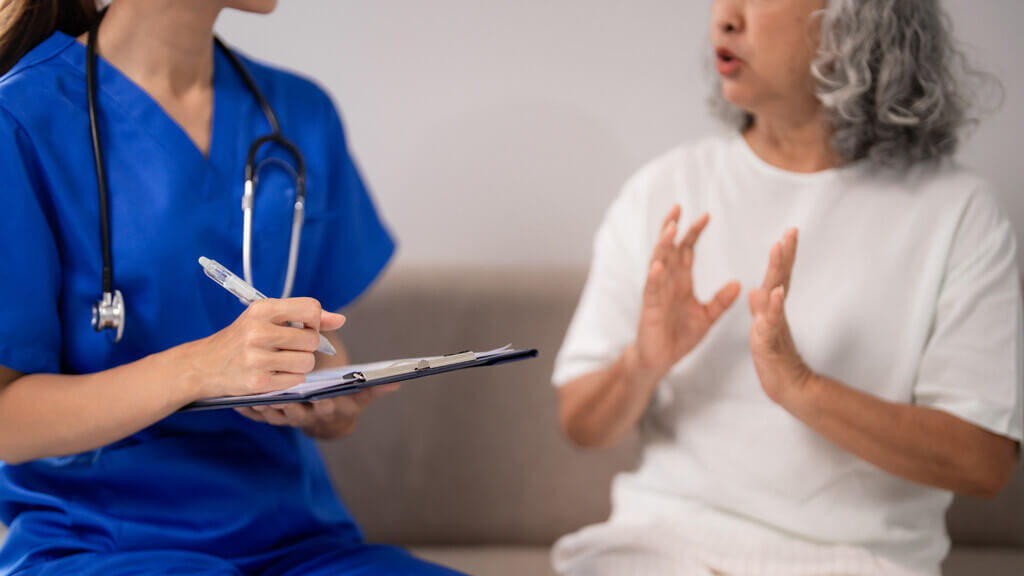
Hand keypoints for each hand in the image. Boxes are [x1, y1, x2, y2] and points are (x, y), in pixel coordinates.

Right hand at [183, 298, 345, 398]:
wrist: (203, 365)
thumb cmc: (241, 339)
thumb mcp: (265, 318)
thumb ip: (304, 316)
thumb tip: (340, 320)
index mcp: (262, 309)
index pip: (311, 309)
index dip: (315, 321)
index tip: (303, 328)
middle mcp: (258, 331)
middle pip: (312, 339)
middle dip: (308, 347)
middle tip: (290, 348)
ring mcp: (257, 358)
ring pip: (307, 362)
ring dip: (301, 365)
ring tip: (282, 361)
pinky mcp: (257, 382)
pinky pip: (296, 380)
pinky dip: (291, 379)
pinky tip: (274, 374)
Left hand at [236, 384, 399, 438]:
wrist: (324, 420)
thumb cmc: (342, 401)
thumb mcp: (359, 398)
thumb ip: (374, 388)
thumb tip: (397, 382)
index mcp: (326, 410)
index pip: (326, 408)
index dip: (323, 404)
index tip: (322, 396)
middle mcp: (305, 416)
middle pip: (296, 413)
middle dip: (288, 405)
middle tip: (280, 394)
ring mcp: (285, 418)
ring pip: (273, 415)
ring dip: (264, 406)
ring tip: (255, 393)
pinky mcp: (268, 416)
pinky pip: (255, 415)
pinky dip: (247, 409)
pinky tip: (238, 400)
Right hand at [633, 205, 741, 385]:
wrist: (661, 360)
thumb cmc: (680, 336)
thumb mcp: (707, 317)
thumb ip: (720, 301)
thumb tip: (738, 283)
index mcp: (680, 280)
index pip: (686, 249)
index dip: (694, 232)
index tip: (706, 215)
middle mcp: (667, 281)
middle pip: (669, 248)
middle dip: (672, 228)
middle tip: (678, 208)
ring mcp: (657, 293)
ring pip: (657, 263)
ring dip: (662, 245)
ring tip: (669, 228)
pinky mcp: (650, 308)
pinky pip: (652, 290)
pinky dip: (654, 277)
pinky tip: (657, 265)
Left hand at [748, 229, 813, 405]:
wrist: (787, 386)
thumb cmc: (775, 358)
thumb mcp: (764, 329)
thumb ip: (762, 309)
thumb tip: (756, 289)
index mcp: (773, 308)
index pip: (779, 276)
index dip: (783, 255)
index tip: (789, 232)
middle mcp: (776, 312)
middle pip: (781, 278)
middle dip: (785, 254)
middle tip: (791, 231)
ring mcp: (774, 325)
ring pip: (776, 293)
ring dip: (778, 270)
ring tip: (780, 248)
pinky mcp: (769, 341)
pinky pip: (771, 321)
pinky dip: (774, 306)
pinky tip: (776, 292)